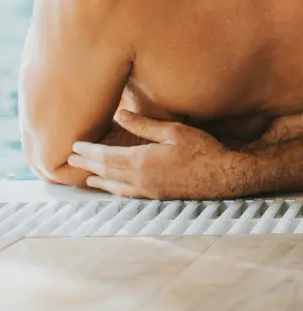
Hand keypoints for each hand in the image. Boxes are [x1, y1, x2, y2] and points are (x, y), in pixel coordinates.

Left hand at [67, 109, 247, 199]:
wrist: (222, 176)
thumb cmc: (202, 150)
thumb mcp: (174, 131)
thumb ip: (144, 125)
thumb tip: (120, 115)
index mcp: (141, 160)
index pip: (106, 156)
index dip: (89, 151)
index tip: (75, 146)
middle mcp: (139, 178)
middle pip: (106, 171)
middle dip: (88, 165)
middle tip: (71, 161)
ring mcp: (148, 190)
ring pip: (114, 186)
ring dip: (98, 180)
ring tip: (86, 177)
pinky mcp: (157, 196)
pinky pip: (127, 194)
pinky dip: (114, 190)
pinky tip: (113, 188)